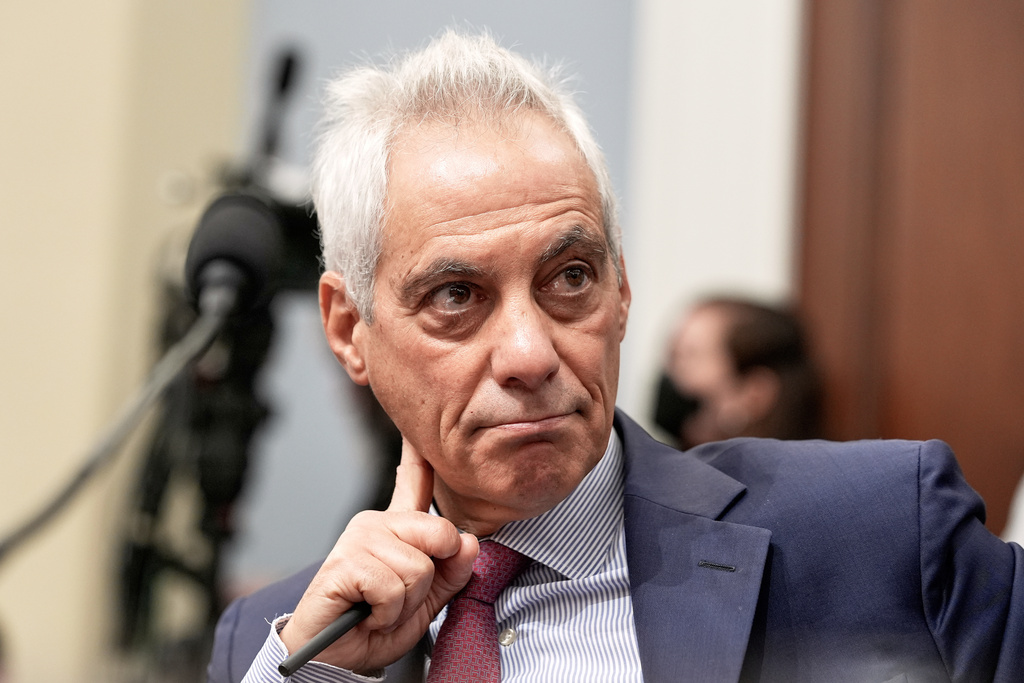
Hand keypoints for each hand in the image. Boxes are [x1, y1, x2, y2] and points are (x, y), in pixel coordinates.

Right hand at [279, 437, 477, 672]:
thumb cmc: (376, 625)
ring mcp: (357, 539)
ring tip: (379, 609)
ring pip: (418, 567)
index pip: (415, 481)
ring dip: (405, 603)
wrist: (337, 659)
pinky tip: (367, 614)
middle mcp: (376, 523)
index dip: (420, 452)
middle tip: (398, 601)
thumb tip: (467, 541)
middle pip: (439, 533)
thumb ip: (452, 571)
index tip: (420, 426)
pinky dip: (387, 612)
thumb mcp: (427, 600)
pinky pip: (392, 587)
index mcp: (397, 528)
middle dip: (429, 580)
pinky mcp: (343, 563)